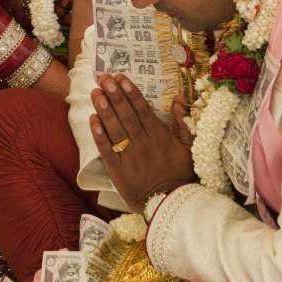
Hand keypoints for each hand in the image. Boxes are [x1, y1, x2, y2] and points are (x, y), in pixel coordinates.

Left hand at [90, 74, 195, 213]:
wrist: (170, 203)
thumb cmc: (181, 174)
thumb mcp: (189, 147)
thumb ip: (183, 123)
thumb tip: (178, 99)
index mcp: (160, 137)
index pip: (143, 110)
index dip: (131, 93)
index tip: (122, 78)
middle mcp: (143, 143)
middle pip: (126, 116)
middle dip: (115, 95)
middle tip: (104, 79)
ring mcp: (129, 157)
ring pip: (115, 130)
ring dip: (104, 110)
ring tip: (96, 93)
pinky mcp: (117, 171)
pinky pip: (106, 151)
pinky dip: (99, 135)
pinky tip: (92, 120)